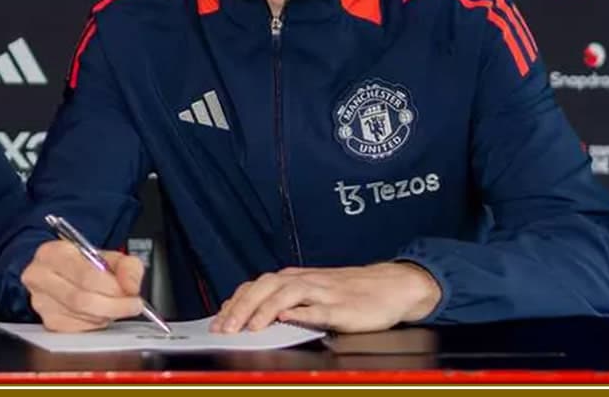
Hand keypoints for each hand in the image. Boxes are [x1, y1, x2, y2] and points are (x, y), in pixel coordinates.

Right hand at [20, 240, 145, 331]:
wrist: (62, 274)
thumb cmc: (84, 265)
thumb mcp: (109, 256)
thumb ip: (128, 266)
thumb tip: (131, 287)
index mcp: (54, 253)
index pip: (86, 275)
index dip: (114, 288)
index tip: (133, 295)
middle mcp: (40, 276)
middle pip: (82, 300)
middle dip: (114, 306)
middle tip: (132, 306)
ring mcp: (41, 301)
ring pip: (82, 316)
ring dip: (106, 315)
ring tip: (114, 306)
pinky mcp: (48, 321)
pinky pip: (79, 329)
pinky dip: (96, 324)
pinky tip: (98, 313)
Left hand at [211, 262, 441, 334]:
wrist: (391, 286)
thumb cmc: (349, 291)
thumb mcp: (312, 291)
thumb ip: (284, 300)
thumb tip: (249, 314)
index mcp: (294, 279)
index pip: (255, 287)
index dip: (234, 303)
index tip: (217, 321)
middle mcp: (304, 281)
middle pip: (265, 288)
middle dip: (241, 308)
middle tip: (225, 329)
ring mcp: (323, 293)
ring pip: (286, 295)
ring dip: (264, 310)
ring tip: (249, 327)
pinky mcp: (342, 307)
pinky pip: (318, 309)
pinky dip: (301, 312)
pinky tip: (287, 318)